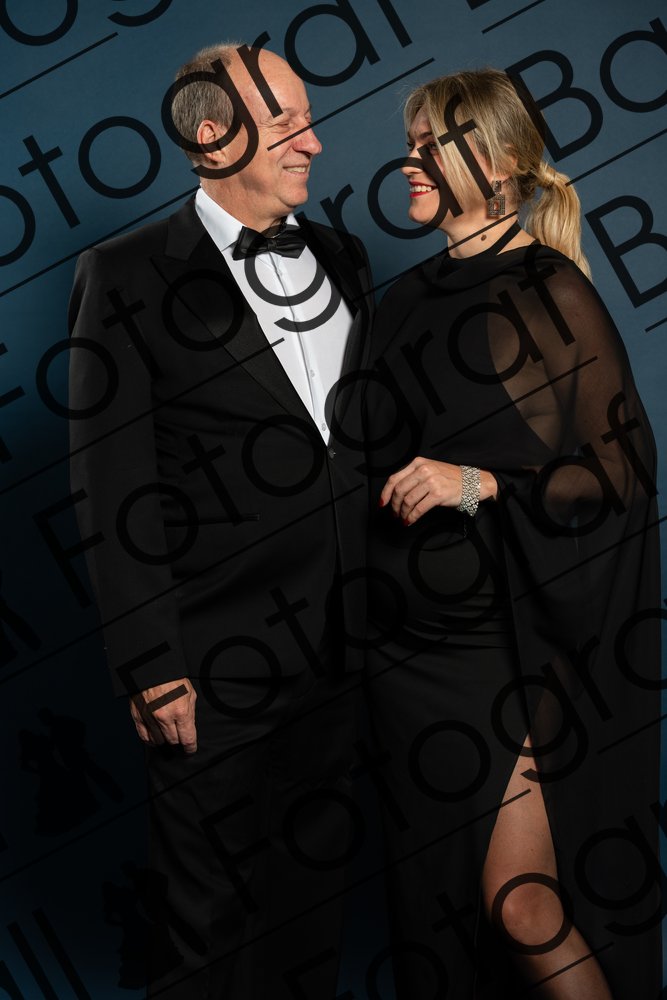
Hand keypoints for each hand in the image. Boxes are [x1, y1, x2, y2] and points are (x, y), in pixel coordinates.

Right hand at [130, 678, 197, 753]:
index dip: (190, 748)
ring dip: (165, 739)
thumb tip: (189, 728)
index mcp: (181, 711)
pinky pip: (144, 736)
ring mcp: (150, 718)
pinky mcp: (139, 716)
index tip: (190, 749)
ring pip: (159, 740)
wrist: (153, 668)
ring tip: (168, 734)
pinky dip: (151, 740)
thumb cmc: (173, 679)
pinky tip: (155, 738)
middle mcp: (165, 717)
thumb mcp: (189, 694)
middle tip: (180, 737)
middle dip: (178, 740)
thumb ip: (190, 713)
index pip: (187, 739)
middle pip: (173, 741)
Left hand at [380, 456, 497, 525]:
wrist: (472, 482)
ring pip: (408, 500)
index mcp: (418, 463)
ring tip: (403, 518)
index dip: (385, 493)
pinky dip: (411, 517)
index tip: (382, 503)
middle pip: (399, 490)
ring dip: (403, 513)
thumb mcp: (430, 470)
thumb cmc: (450, 478)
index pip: (394, 478)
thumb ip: (413, 477)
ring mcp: (431, 481)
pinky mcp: (438, 494)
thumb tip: (395, 494)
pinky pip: (418, 508)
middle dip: (394, 505)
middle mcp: (423, 470)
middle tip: (395, 514)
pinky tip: (410, 521)